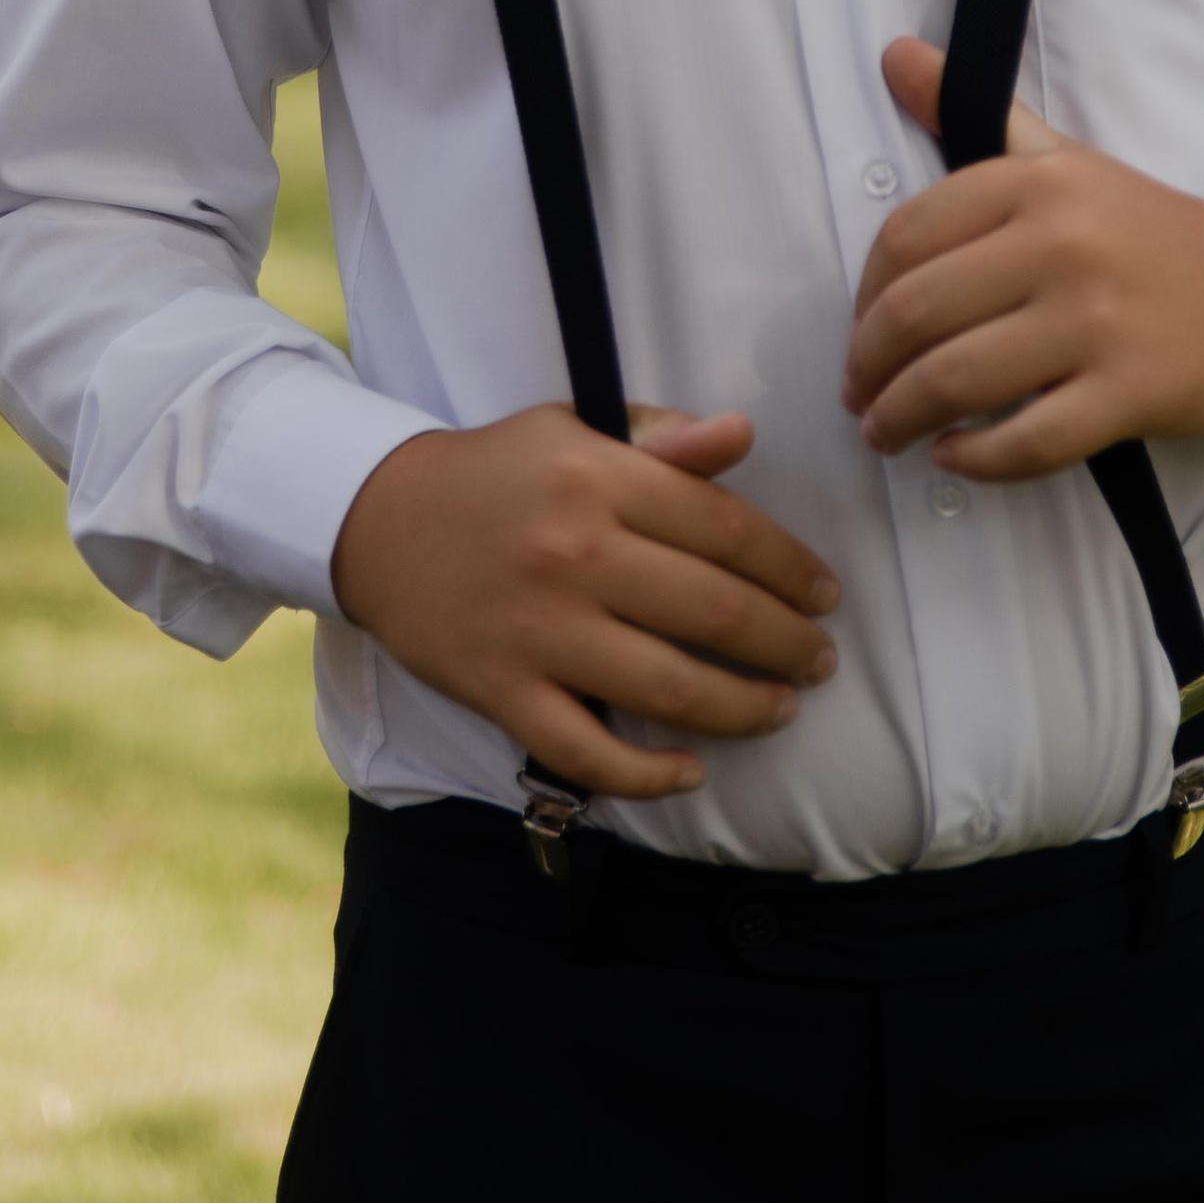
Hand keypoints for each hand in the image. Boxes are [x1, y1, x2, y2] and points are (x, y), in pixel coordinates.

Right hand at [331, 401, 840, 801]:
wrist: (378, 518)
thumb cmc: (497, 472)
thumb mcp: (574, 428)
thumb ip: (662, 437)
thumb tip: (742, 435)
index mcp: (600, 479)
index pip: (725, 529)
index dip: (790, 568)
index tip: (825, 595)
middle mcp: (575, 553)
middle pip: (711, 612)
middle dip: (785, 645)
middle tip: (820, 661)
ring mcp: (538, 629)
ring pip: (666, 687)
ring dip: (741, 709)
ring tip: (780, 710)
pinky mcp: (502, 690)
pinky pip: (588, 751)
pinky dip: (647, 773)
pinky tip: (691, 771)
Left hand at [841, 39, 1203, 480]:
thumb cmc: (1143, 231)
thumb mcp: (1063, 160)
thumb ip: (972, 113)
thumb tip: (893, 54)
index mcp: (1037, 182)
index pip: (907, 236)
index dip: (862, 294)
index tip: (858, 330)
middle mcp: (1062, 242)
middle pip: (919, 312)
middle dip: (869, 366)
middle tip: (858, 396)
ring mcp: (1097, 319)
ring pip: (959, 380)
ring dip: (902, 418)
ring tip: (887, 433)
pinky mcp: (1130, 390)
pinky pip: (1028, 440)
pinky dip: (976, 460)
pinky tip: (954, 458)